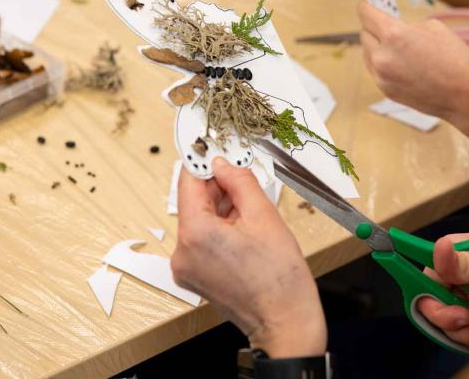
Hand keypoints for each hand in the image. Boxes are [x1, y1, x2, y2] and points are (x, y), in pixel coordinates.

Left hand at [172, 158, 326, 357]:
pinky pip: (203, 240)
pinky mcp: (195, 276)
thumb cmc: (280, 278)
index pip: (189, 182)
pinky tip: (246, 230)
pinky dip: (220, 228)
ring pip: (200, 220)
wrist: (286, 322)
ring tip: (253, 212)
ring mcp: (186, 267)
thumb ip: (239, 182)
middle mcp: (182, 252)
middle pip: (194, 202)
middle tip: (244, 177)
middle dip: (218, 188)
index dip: (203, 161)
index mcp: (195, 234)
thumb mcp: (263, 216)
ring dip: (222, 209)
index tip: (214, 146)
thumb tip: (223, 162)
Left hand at [359, 1, 468, 120]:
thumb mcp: (433, 27)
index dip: (366, 7)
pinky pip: (375, 70)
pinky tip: (400, 63)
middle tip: (385, 26)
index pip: (366, 14)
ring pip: (368, 53)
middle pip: (364, 34)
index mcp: (394, 35)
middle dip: (373, 28)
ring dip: (377, 47)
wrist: (464, 95)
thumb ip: (406, 25)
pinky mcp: (385, 90)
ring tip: (397, 47)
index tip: (367, 5)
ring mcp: (381, 76)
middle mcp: (382, 56)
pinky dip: (382, 63)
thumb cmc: (455, 58)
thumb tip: (392, 27)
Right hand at [417, 230, 468, 346]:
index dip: (424, 285)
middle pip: (431, 298)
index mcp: (460, 254)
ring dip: (458, 329)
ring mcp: (468, 299)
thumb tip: (440, 248)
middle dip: (443, 314)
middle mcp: (460, 277)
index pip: (429, 269)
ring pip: (446, 320)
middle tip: (463, 319)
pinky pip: (463, 334)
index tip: (435, 300)